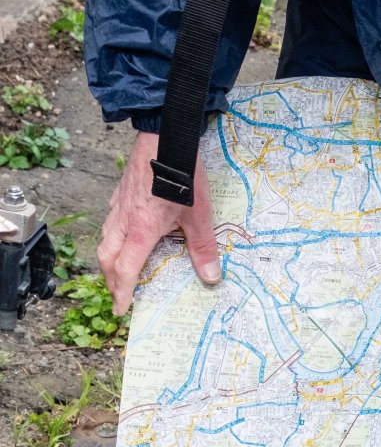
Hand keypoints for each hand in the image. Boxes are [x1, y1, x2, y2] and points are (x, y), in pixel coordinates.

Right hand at [97, 131, 220, 314]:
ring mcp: (119, 204)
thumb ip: (203, 247)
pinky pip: (110, 219)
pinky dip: (112, 234)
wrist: (165, 136)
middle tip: (119, 293)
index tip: (121, 310)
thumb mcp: (199, 214)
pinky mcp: (121, 190)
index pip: (125, 270)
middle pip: (107, 258)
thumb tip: (211, 276)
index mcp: (140, 231)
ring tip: (118, 267)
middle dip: (111, 279)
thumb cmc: (182, 174)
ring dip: (109, 257)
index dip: (122, 292)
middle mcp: (123, 220)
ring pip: (105, 238)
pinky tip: (123, 230)